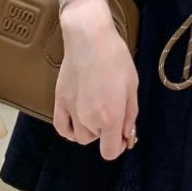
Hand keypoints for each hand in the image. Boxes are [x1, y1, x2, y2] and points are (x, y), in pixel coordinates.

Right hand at [55, 12, 138, 159]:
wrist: (90, 38)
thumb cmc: (116, 58)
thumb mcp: (132, 85)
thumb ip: (130, 115)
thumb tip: (127, 136)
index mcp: (110, 117)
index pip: (110, 152)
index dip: (119, 147)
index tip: (123, 136)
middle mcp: (89, 120)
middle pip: (97, 140)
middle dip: (106, 131)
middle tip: (112, 107)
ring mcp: (71, 112)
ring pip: (80, 136)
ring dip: (89, 130)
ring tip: (96, 109)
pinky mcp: (59, 102)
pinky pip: (62, 128)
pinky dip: (70, 130)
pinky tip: (77, 121)